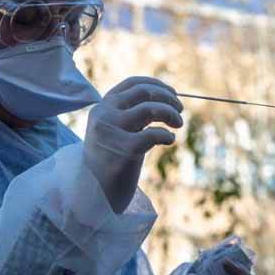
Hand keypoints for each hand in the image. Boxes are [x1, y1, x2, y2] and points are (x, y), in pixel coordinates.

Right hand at [83, 76, 182, 213]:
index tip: (172, 93)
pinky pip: (154, 134)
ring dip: (171, 114)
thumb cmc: (111, 160)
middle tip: (180, 110)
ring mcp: (112, 130)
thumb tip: (166, 98)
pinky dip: (167, 134)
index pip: (132, 83)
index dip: (157, 85)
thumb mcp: (118, 130)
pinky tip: (169, 140)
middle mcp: (104, 114)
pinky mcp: (123, 149)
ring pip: (150, 109)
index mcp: (103, 107)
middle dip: (168, 98)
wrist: (94, 191)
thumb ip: (132, 114)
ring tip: (178, 125)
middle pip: (144, 93)